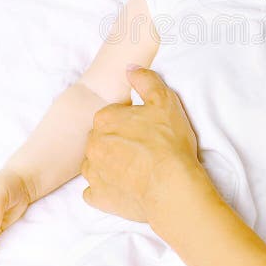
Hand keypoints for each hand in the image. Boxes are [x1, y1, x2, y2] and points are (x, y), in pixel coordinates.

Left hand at [81, 66, 201, 224]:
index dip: (129, 122)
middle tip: (143, 149)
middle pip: (101, 139)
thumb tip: (130, 68)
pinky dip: (107, 188)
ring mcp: (93, 173)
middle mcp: (93, 145)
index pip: (111, 116)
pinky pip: (95, 191)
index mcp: (105, 119)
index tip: (145, 130)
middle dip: (117, 142)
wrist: (172, 186)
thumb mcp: (165, 101)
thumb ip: (145, 80)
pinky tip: (125, 186)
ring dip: (110, 165)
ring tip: (135, 169)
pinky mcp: (98, 197)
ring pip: (95, 164)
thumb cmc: (169, 143)